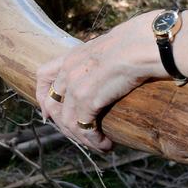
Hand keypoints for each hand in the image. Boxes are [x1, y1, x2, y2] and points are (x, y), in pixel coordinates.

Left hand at [34, 10, 167, 151]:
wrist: (145, 43)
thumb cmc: (139, 42)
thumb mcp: (111, 46)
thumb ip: (103, 58)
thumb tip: (114, 66)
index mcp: (73, 55)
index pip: (43, 74)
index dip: (42, 96)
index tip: (48, 114)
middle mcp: (68, 70)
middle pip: (51, 104)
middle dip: (64, 125)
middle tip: (82, 137)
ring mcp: (75, 85)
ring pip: (67, 121)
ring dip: (82, 138)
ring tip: (99, 145)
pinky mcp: (88, 100)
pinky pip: (84, 127)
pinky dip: (94, 141)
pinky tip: (106, 145)